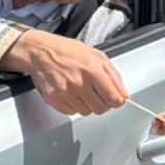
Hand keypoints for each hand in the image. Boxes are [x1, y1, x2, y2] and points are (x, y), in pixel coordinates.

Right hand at [0, 29, 128, 114]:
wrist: (40, 52)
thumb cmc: (68, 51)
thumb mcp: (97, 56)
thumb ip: (114, 76)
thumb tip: (124, 94)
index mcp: (92, 70)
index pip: (113, 98)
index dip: (117, 101)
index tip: (115, 99)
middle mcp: (79, 83)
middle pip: (101, 108)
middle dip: (103, 103)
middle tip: (97, 93)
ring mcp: (66, 93)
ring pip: (87, 112)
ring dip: (87, 104)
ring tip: (81, 90)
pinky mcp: (54, 100)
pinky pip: (72, 112)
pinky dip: (74, 106)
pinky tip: (71, 93)